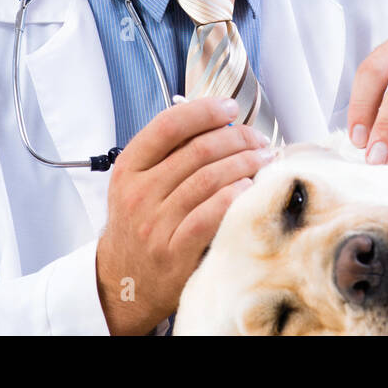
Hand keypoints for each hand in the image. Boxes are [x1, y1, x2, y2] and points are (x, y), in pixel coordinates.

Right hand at [95, 96, 275, 334]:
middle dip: (237, 138)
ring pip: (209, 179)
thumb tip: (219, 122)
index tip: (230, 106)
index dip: (204, 110)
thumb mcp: (139, 183)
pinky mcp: (174, 252)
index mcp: (130, 168)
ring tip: (263, 159)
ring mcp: (155, 224)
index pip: (169, 125)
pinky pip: (211, 215)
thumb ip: (170, 153)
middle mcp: (139, 194)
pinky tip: (249, 189)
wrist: (124, 281)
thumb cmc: (140, 226)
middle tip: (257, 138)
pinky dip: (234, 197)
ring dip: (245, 164)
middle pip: (198, 150)